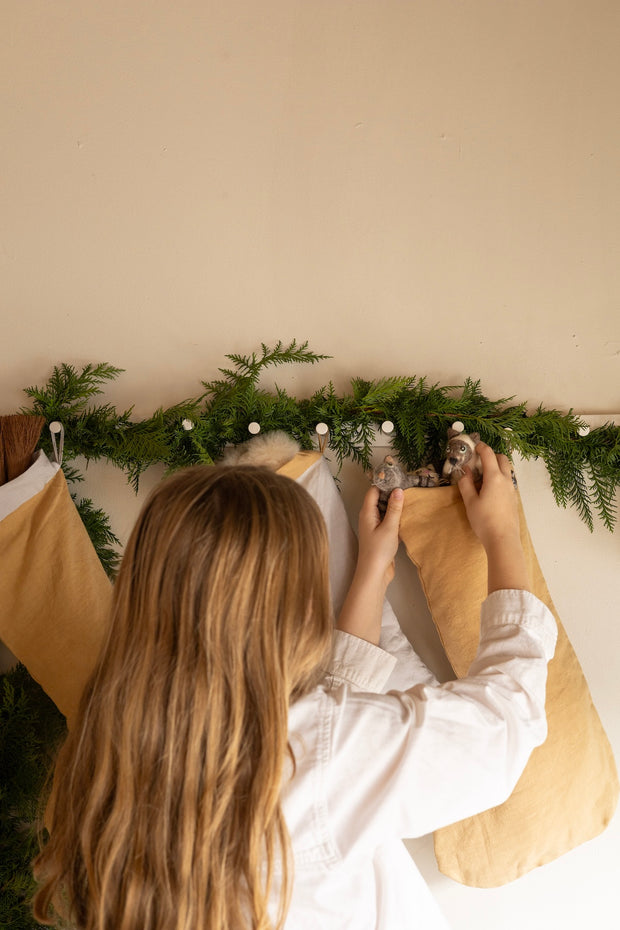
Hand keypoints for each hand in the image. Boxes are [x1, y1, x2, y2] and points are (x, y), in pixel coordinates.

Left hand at [336, 486, 403, 643]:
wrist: (374, 574)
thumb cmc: (379, 550)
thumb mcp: (389, 527)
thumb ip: (394, 508)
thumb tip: (398, 489)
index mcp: (367, 512)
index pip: (374, 490)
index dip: (385, 483)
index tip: (399, 477)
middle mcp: (369, 517)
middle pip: (379, 499)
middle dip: (392, 493)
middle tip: (409, 486)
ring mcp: (374, 526)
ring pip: (384, 510)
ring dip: (395, 505)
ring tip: (411, 498)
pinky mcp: (381, 535)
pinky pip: (388, 520)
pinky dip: (396, 516)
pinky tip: (408, 515)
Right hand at [458, 443, 529, 592]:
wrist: (503, 540)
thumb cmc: (484, 520)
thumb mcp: (470, 502)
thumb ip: (466, 483)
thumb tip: (465, 470)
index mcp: (494, 478)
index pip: (489, 455)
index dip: (481, 447)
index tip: (474, 446)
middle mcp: (506, 480)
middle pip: (503, 459)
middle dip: (491, 455)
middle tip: (479, 460)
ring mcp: (512, 490)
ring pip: (507, 470)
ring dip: (496, 467)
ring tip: (482, 476)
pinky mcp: (514, 499)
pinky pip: (508, 481)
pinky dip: (499, 478)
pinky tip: (489, 490)